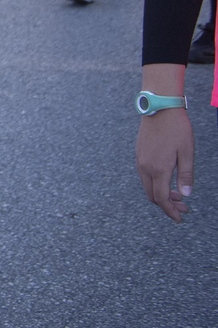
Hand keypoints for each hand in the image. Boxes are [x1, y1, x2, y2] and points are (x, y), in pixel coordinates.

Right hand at [137, 107, 193, 221]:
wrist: (159, 108)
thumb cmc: (177, 129)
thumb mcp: (187, 153)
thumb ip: (186, 176)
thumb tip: (185, 196)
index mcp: (158, 169)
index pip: (162, 198)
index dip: (170, 211)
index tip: (179, 219)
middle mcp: (145, 167)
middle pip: (152, 195)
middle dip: (167, 205)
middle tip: (184, 208)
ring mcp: (140, 161)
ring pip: (148, 186)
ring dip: (161, 194)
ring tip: (178, 194)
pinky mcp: (139, 155)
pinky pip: (145, 176)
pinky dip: (155, 184)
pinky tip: (168, 180)